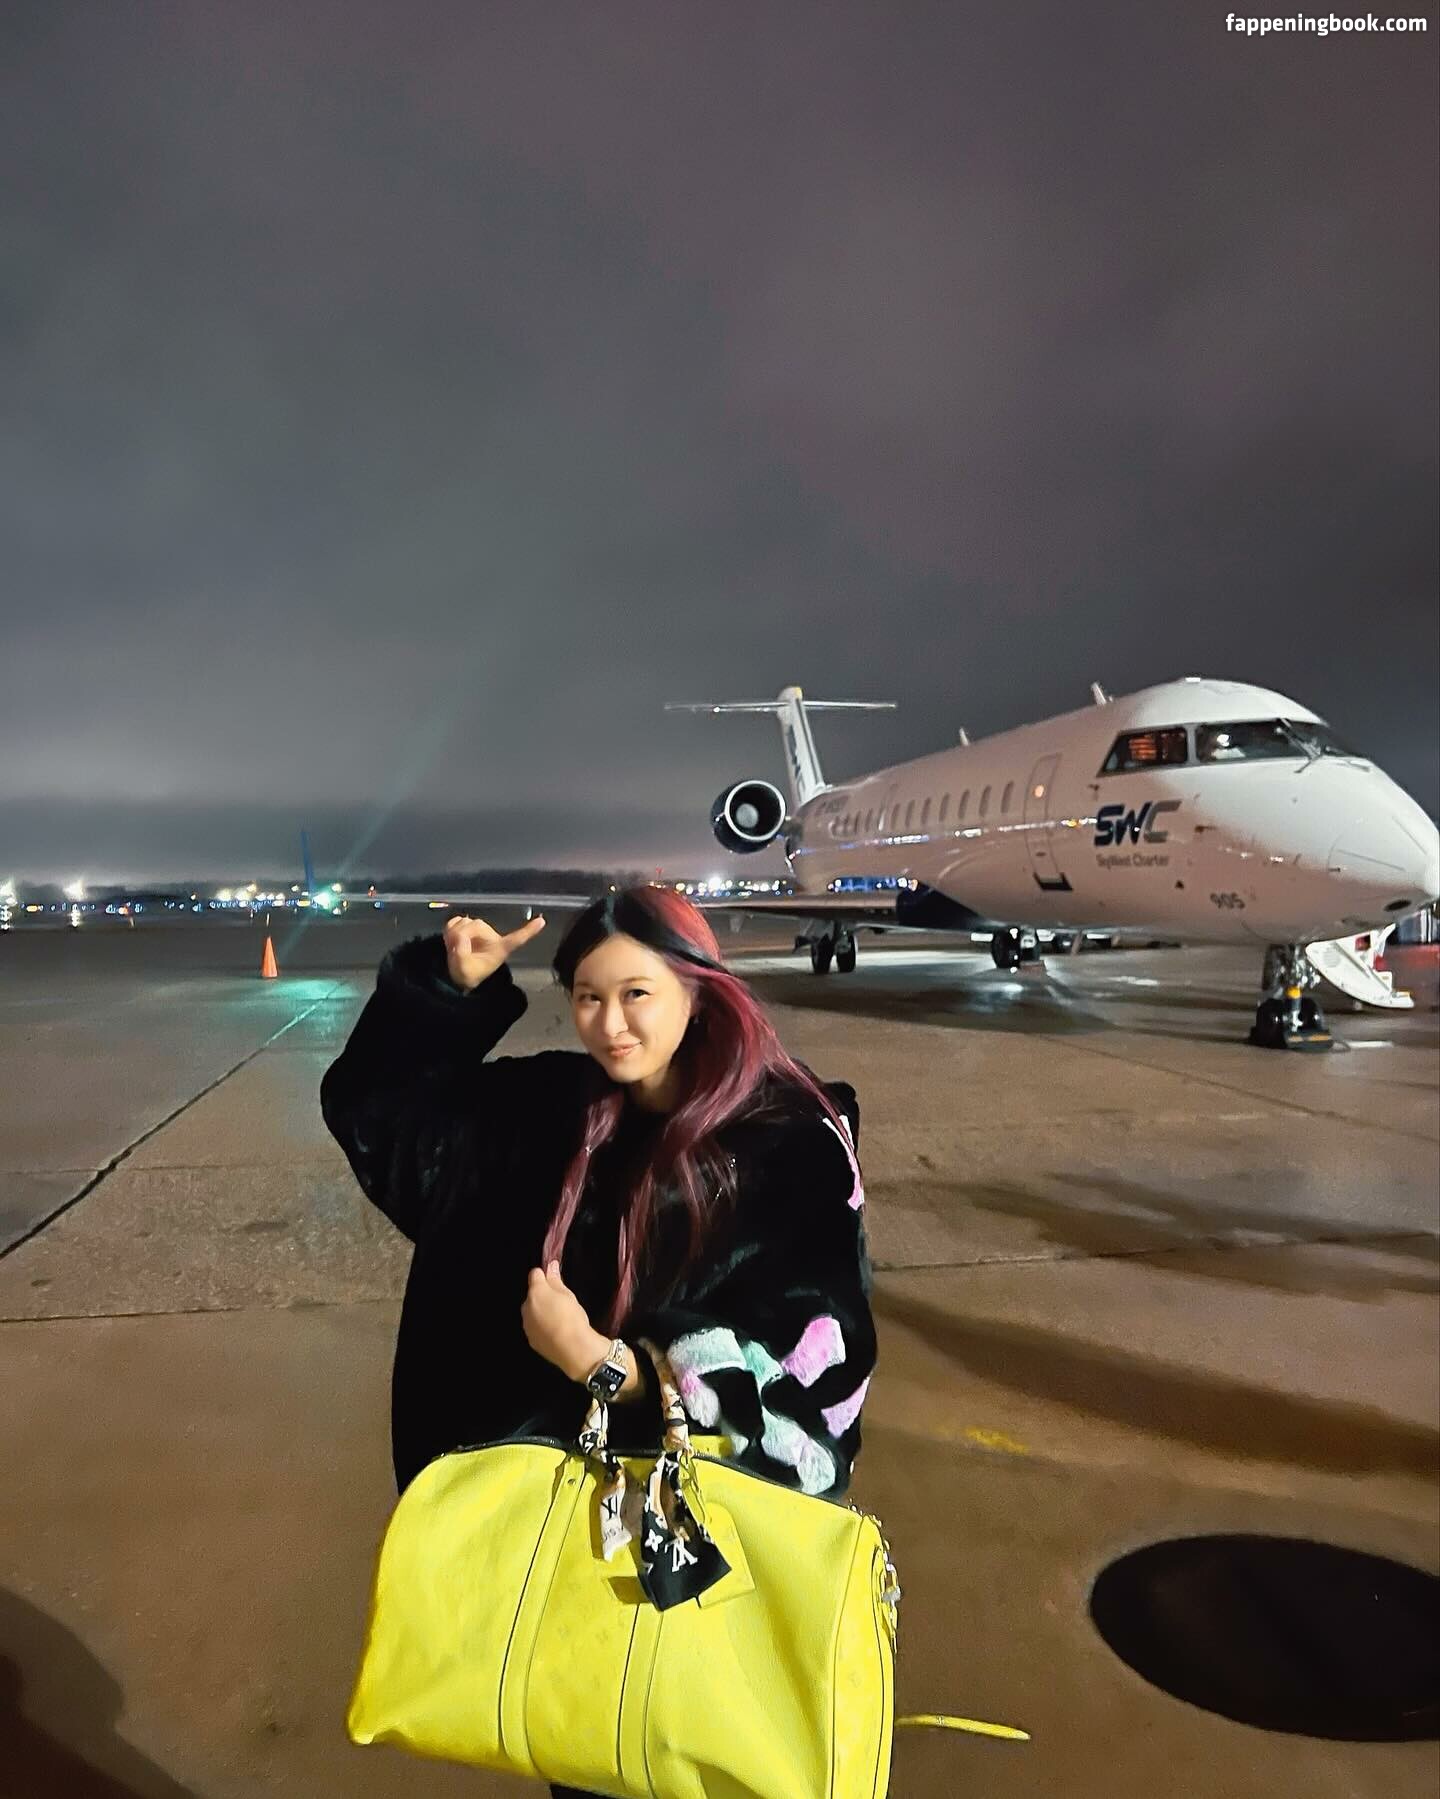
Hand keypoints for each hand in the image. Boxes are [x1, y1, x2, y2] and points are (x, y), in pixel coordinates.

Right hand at [443, 912, 545, 990]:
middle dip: (461, 936)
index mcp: (500, 948)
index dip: (529, 930)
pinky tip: (450, 941)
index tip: (542, 922)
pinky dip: (450, 929)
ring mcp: (479, 929)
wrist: (455, 976)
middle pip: (474, 926)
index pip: (516, 938)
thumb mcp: (463, 970)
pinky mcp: (467, 926)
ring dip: (454, 934)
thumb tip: (461, 937)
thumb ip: (462, 954)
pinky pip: (455, 921)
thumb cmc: (466, 975)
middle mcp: (491, 936)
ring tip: (454, 948)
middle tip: (454, 950)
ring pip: (464, 922)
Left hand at [521, 1261, 605, 1382]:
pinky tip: (555, 1331)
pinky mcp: (531, 1340)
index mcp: (536, 1292)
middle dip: (542, 1295)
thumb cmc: (572, 1316)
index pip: (535, 1274)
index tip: (555, 1279)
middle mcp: (526, 1307)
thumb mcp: (567, 1294)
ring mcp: (527, 1325)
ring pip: (532, 1312)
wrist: (573, 1348)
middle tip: (560, 1301)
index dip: (545, 1275)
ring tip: (559, 1318)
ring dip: (541, 1311)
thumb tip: (551, 1265)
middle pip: (532, 1295)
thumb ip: (555, 1279)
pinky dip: (542, 1326)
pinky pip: (535, 1327)